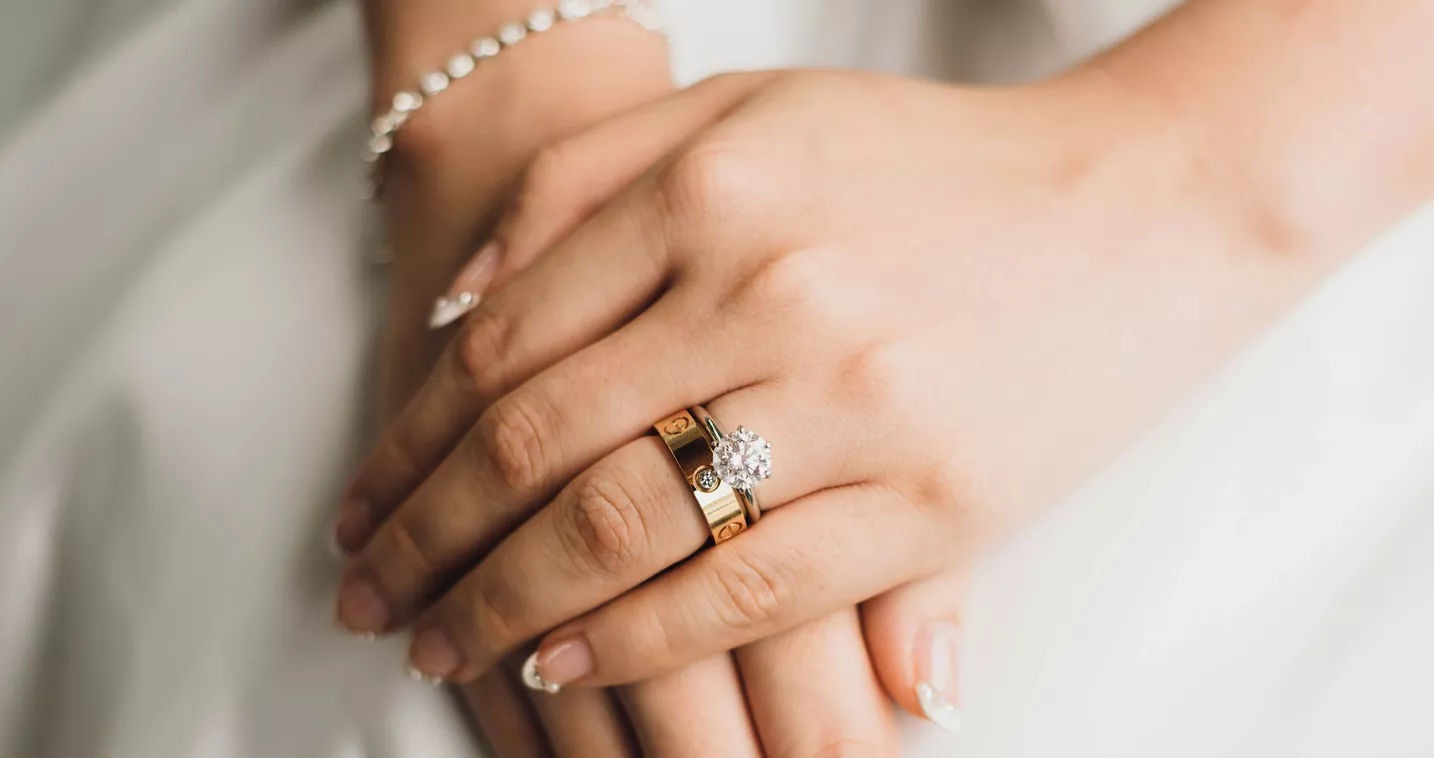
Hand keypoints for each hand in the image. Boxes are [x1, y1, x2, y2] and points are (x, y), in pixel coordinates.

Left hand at [355, 33, 933, 749]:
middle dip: (428, 541)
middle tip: (370, 599)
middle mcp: (770, 291)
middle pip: (537, 446)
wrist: (1146, 200)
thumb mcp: (751, 111)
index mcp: (713, 190)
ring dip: (505, 604)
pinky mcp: (935, 499)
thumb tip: (456, 303)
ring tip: (442, 647)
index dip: (409, 441)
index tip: (363, 507)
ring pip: (625, 530)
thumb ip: (590, 179)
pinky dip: (641, 642)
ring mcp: (856, 401)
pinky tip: (566, 665)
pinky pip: (749, 593)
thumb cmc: (934, 159)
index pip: (505, 343)